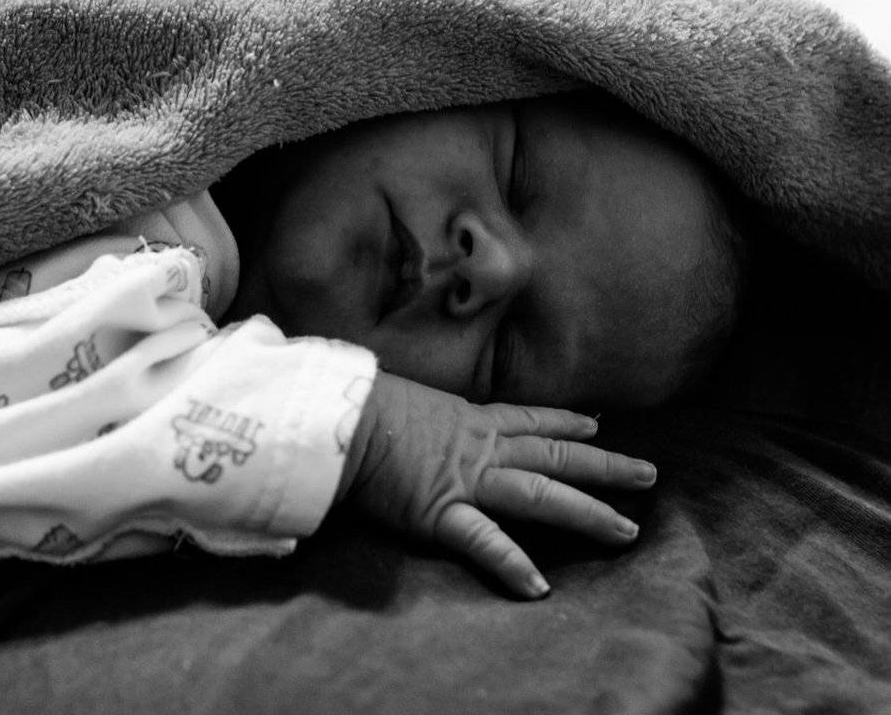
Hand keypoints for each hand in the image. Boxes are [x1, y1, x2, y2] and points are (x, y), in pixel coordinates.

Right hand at [341, 374, 657, 598]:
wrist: (335, 416)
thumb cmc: (358, 402)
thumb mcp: (403, 396)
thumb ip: (419, 410)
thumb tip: (405, 409)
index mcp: (469, 419)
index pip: (530, 418)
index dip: (568, 420)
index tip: (598, 422)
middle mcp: (480, 447)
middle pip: (556, 454)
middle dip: (605, 465)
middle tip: (649, 475)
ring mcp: (466, 480)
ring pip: (541, 493)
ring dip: (587, 512)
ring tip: (626, 531)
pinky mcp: (441, 511)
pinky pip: (484, 541)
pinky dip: (511, 563)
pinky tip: (538, 587)